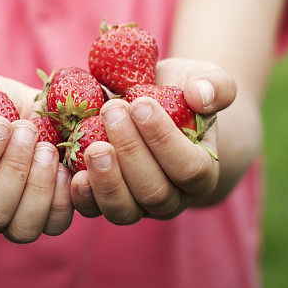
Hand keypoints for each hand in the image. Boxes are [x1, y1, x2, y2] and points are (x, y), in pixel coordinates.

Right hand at [0, 70, 73, 240]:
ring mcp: (11, 219)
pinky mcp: (45, 215)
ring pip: (24, 228)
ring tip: (47, 147)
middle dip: (13, 169)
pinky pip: (55, 224)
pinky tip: (64, 164)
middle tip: (26, 130)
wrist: (7, 109)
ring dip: (39, 186)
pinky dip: (64, 197)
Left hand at [70, 58, 235, 222]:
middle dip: (131, 151)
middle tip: (112, 111)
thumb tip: (201, 97)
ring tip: (93, 145)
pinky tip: (71, 169)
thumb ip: (215, 85)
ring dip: (106, 179)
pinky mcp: (105, 202)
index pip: (189, 168)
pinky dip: (82, 194)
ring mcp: (137, 205)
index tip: (141, 103)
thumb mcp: (203, 78)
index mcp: (202, 172)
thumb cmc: (180, 90)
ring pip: (124, 209)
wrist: (152, 103)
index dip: (164, 139)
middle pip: (154, 192)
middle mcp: (172, 198)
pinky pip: (94, 210)